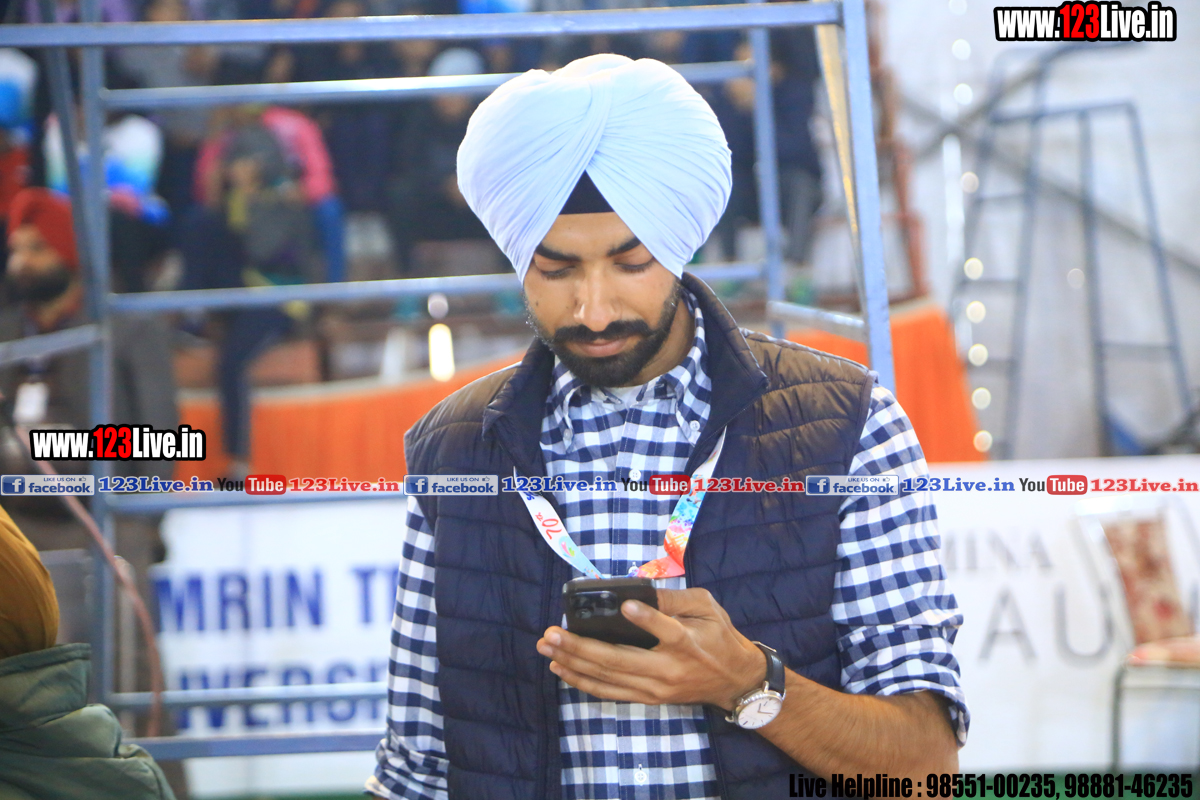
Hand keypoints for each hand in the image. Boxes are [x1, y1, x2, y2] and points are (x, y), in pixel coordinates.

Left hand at [537, 588, 766, 710]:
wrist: (734, 681)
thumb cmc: (720, 638)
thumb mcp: (707, 608)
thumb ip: (675, 600)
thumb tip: (638, 593)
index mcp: (687, 642)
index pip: (666, 630)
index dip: (646, 619)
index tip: (626, 605)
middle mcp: (669, 669)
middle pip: (620, 660)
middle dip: (581, 647)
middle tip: (552, 634)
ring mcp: (656, 688)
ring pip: (608, 678)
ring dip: (573, 664)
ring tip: (547, 648)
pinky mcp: (649, 698)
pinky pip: (610, 692)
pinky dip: (583, 682)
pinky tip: (561, 669)